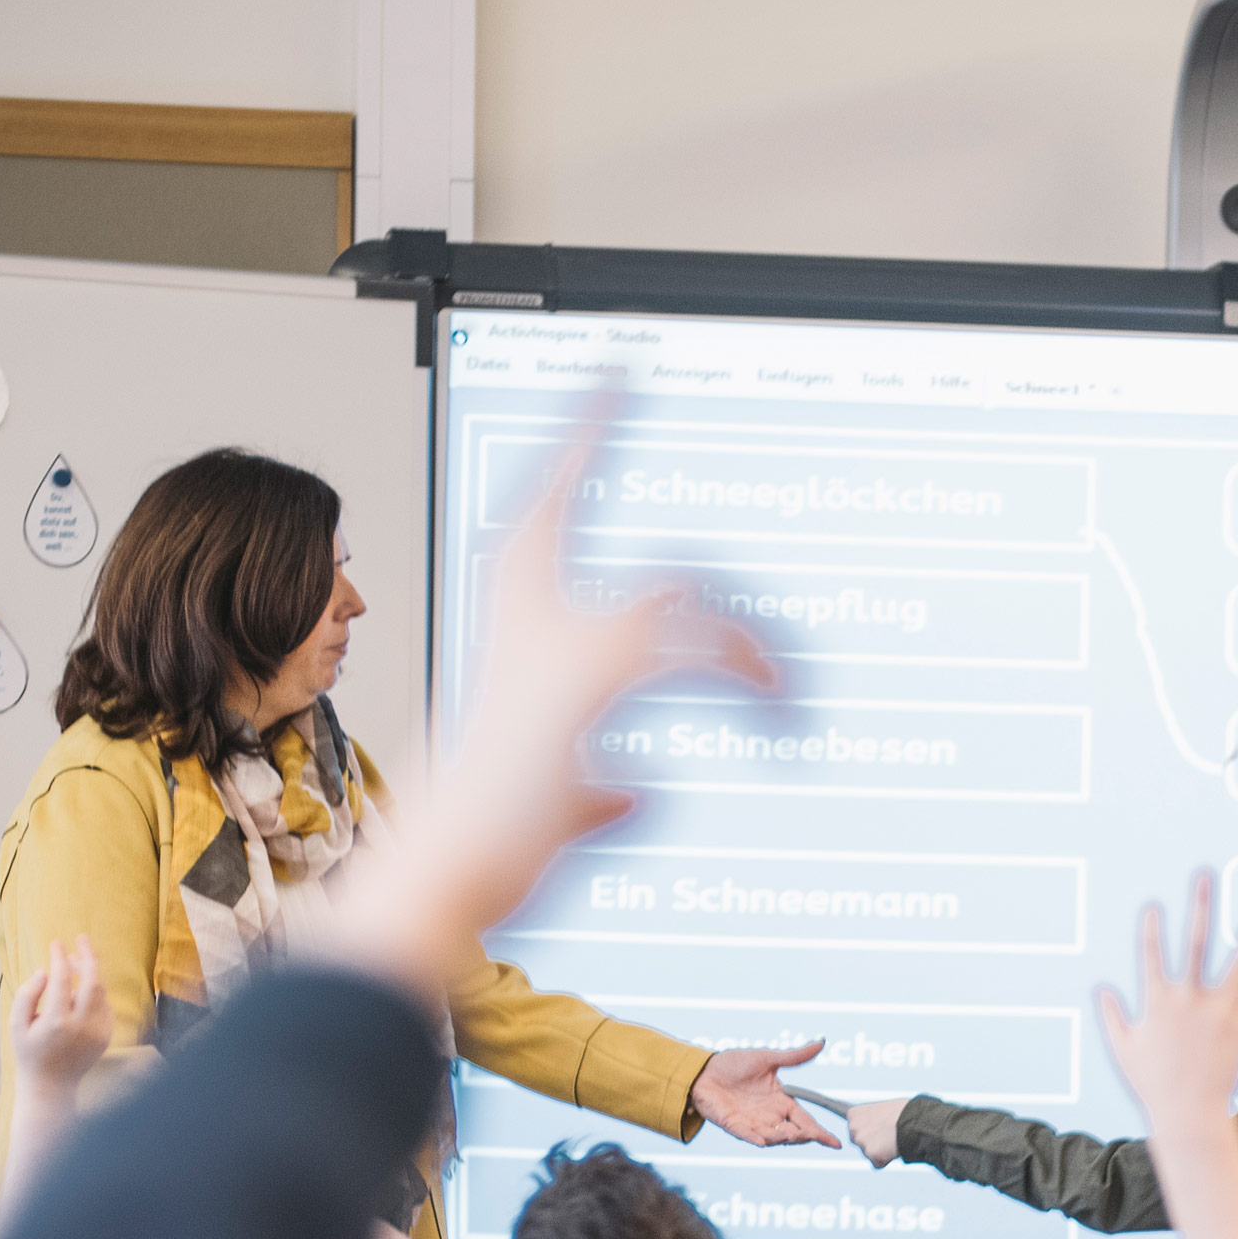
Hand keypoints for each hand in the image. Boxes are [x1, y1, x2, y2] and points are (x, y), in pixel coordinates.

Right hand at [7, 934, 113, 1093]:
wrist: (51, 1085)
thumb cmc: (29, 1052)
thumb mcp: (16, 1024)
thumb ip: (27, 994)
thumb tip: (45, 971)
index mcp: (56, 1021)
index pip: (61, 979)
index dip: (59, 957)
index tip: (55, 942)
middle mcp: (81, 1026)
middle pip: (93, 980)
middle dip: (88, 955)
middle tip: (82, 937)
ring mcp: (98, 1032)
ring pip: (101, 991)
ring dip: (90, 973)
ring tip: (75, 962)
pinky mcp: (107, 1036)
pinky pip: (104, 1005)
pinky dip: (94, 992)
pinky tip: (80, 989)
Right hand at [324, 397, 785, 988]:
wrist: (450, 863)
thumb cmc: (483, 843)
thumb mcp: (558, 802)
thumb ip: (601, 788)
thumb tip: (642, 791)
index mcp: (517, 626)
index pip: (552, 499)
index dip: (586, 430)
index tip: (618, 375)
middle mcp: (534, 613)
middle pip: (674, 577)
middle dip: (740, 626)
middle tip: (781, 676)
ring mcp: (565, 638)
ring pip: (700, 609)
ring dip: (758, 662)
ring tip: (787, 711)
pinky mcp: (599, 673)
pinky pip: (701, 650)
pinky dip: (749, 678)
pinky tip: (778, 714)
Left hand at [692, 1038, 841, 1150]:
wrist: (703, 1070)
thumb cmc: (733, 1065)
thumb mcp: (768, 1059)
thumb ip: (795, 1057)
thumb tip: (822, 1043)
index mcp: (780, 1102)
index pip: (805, 1120)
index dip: (820, 1132)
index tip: (835, 1143)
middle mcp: (769, 1116)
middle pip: (793, 1133)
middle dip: (804, 1136)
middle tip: (811, 1134)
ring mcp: (751, 1123)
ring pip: (773, 1137)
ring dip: (783, 1138)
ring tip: (793, 1135)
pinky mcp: (732, 1124)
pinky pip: (746, 1134)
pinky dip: (754, 1138)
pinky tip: (763, 1140)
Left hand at [848, 1097, 904, 1167]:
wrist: (913, 1120)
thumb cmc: (902, 1111)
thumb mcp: (881, 1109)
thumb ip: (872, 1119)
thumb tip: (875, 1129)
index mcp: (853, 1114)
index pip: (856, 1127)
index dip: (871, 1128)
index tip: (880, 1125)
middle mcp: (853, 1128)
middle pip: (859, 1141)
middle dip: (872, 1142)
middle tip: (888, 1136)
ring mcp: (861, 1142)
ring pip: (869, 1153)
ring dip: (880, 1151)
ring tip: (893, 1140)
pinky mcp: (871, 1154)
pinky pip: (877, 1163)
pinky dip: (886, 1160)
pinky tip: (894, 1148)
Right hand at [1095, 872, 1237, 1129]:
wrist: (1190, 1115)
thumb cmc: (1152, 1085)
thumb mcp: (1123, 1049)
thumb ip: (1112, 1015)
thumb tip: (1101, 989)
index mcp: (1157, 1002)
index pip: (1151, 953)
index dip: (1151, 927)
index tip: (1153, 904)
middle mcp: (1187, 1000)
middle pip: (1194, 941)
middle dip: (1198, 906)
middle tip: (1204, 876)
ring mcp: (1217, 1011)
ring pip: (1233, 965)